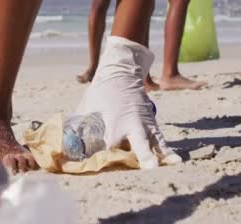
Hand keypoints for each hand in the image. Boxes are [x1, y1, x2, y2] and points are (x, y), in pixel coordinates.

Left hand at [75, 36, 181, 168]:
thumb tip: (64, 143)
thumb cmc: (101, 93)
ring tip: (171, 164)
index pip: (110, 144)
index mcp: (113, 121)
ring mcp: (144, 124)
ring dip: (159, 154)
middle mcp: (131, 124)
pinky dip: (167, 149)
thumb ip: (77, 126)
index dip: (107, 156)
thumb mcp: (87, 107)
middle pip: (138, 141)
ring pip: (153, 141)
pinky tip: (176, 160)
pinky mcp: (152, 124)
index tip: (104, 166)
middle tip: (150, 166)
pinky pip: (160, 138)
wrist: (122, 75)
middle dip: (143, 154)